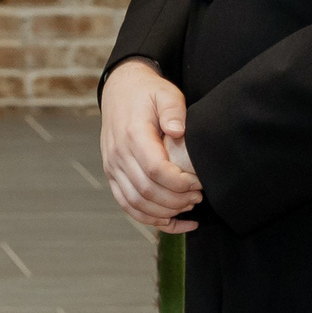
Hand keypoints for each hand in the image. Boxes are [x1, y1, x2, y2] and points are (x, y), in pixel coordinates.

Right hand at [101, 60, 201, 231]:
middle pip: (147, 192)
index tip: (199, 182)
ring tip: (188, 205)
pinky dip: (150, 219)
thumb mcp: (165, 93)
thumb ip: (173, 110)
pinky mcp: (112, 175)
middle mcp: (118, 155)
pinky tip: (173, 221)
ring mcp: (112, 167)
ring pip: (136, 204)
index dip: (180, 183)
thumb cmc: (147, 94)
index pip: (156, 171)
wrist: (120, 91)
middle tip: (199, 195)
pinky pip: (128, 205)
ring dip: (165, 212)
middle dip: (177, 200)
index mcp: (133, 136)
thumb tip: (178, 131)